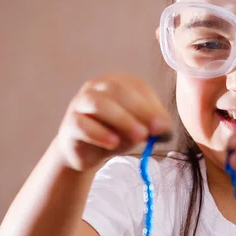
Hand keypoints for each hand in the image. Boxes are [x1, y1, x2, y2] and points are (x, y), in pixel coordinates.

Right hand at [55, 73, 170, 171]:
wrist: (86, 152)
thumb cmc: (115, 133)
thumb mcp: (138, 129)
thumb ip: (151, 126)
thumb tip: (165, 128)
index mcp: (117, 83)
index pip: (136, 87)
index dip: (152, 105)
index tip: (165, 126)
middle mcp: (96, 88)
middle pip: (117, 90)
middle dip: (140, 110)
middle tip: (155, 130)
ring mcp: (80, 103)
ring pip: (98, 104)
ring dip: (122, 119)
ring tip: (139, 137)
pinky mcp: (69, 123)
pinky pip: (82, 124)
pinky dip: (99, 133)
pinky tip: (113, 143)